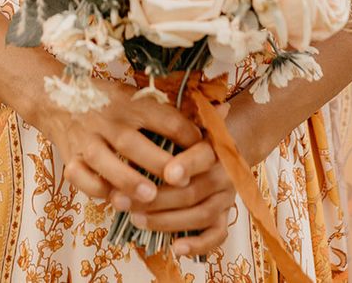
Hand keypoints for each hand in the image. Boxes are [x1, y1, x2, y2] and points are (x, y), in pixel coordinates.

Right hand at [38, 78, 201, 205]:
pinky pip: (80, 178)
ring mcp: (87, 141)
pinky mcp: (70, 158)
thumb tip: (220, 109)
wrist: (55, 97)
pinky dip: (96, 189)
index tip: (204, 151)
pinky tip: (115, 199)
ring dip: (128, 180)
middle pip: (133, 142)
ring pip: (106, 162)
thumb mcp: (135, 96)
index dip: (185, 134)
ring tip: (149, 196)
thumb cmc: (107, 101)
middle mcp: (108, 121)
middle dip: (157, 161)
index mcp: (131, 104)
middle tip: (181, 180)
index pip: (162, 117)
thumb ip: (170, 110)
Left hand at [110, 105, 236, 257]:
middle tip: (124, 200)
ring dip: (166, 221)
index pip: (204, 156)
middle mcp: (224, 174)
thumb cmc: (193, 132)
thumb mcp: (186, 121)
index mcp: (216, 147)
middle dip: (157, 199)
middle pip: (194, 191)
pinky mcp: (224, 216)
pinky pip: (216, 236)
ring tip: (136, 219)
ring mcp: (225, 197)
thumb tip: (183, 103)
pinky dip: (198, 245)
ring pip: (200, 215)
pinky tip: (175, 248)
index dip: (187, 165)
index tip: (167, 173)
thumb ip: (181, 117)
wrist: (226, 147)